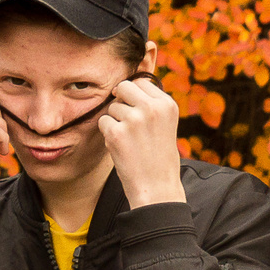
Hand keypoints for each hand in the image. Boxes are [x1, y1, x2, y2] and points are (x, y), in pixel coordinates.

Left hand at [96, 75, 185, 208]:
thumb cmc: (159, 156)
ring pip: (112, 107)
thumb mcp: (165, 123)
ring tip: (129, 140)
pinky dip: (107, 133)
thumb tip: (123, 86)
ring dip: (115, 121)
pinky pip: (103, 121)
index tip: (135, 110)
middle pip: (124, 87)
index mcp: (167, 104)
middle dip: (120, 101)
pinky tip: (121, 146)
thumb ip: (150, 104)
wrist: (158, 187)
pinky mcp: (117, 133)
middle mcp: (152, 108)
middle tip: (126, 121)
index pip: (141, 82)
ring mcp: (134, 119)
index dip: (133, 95)